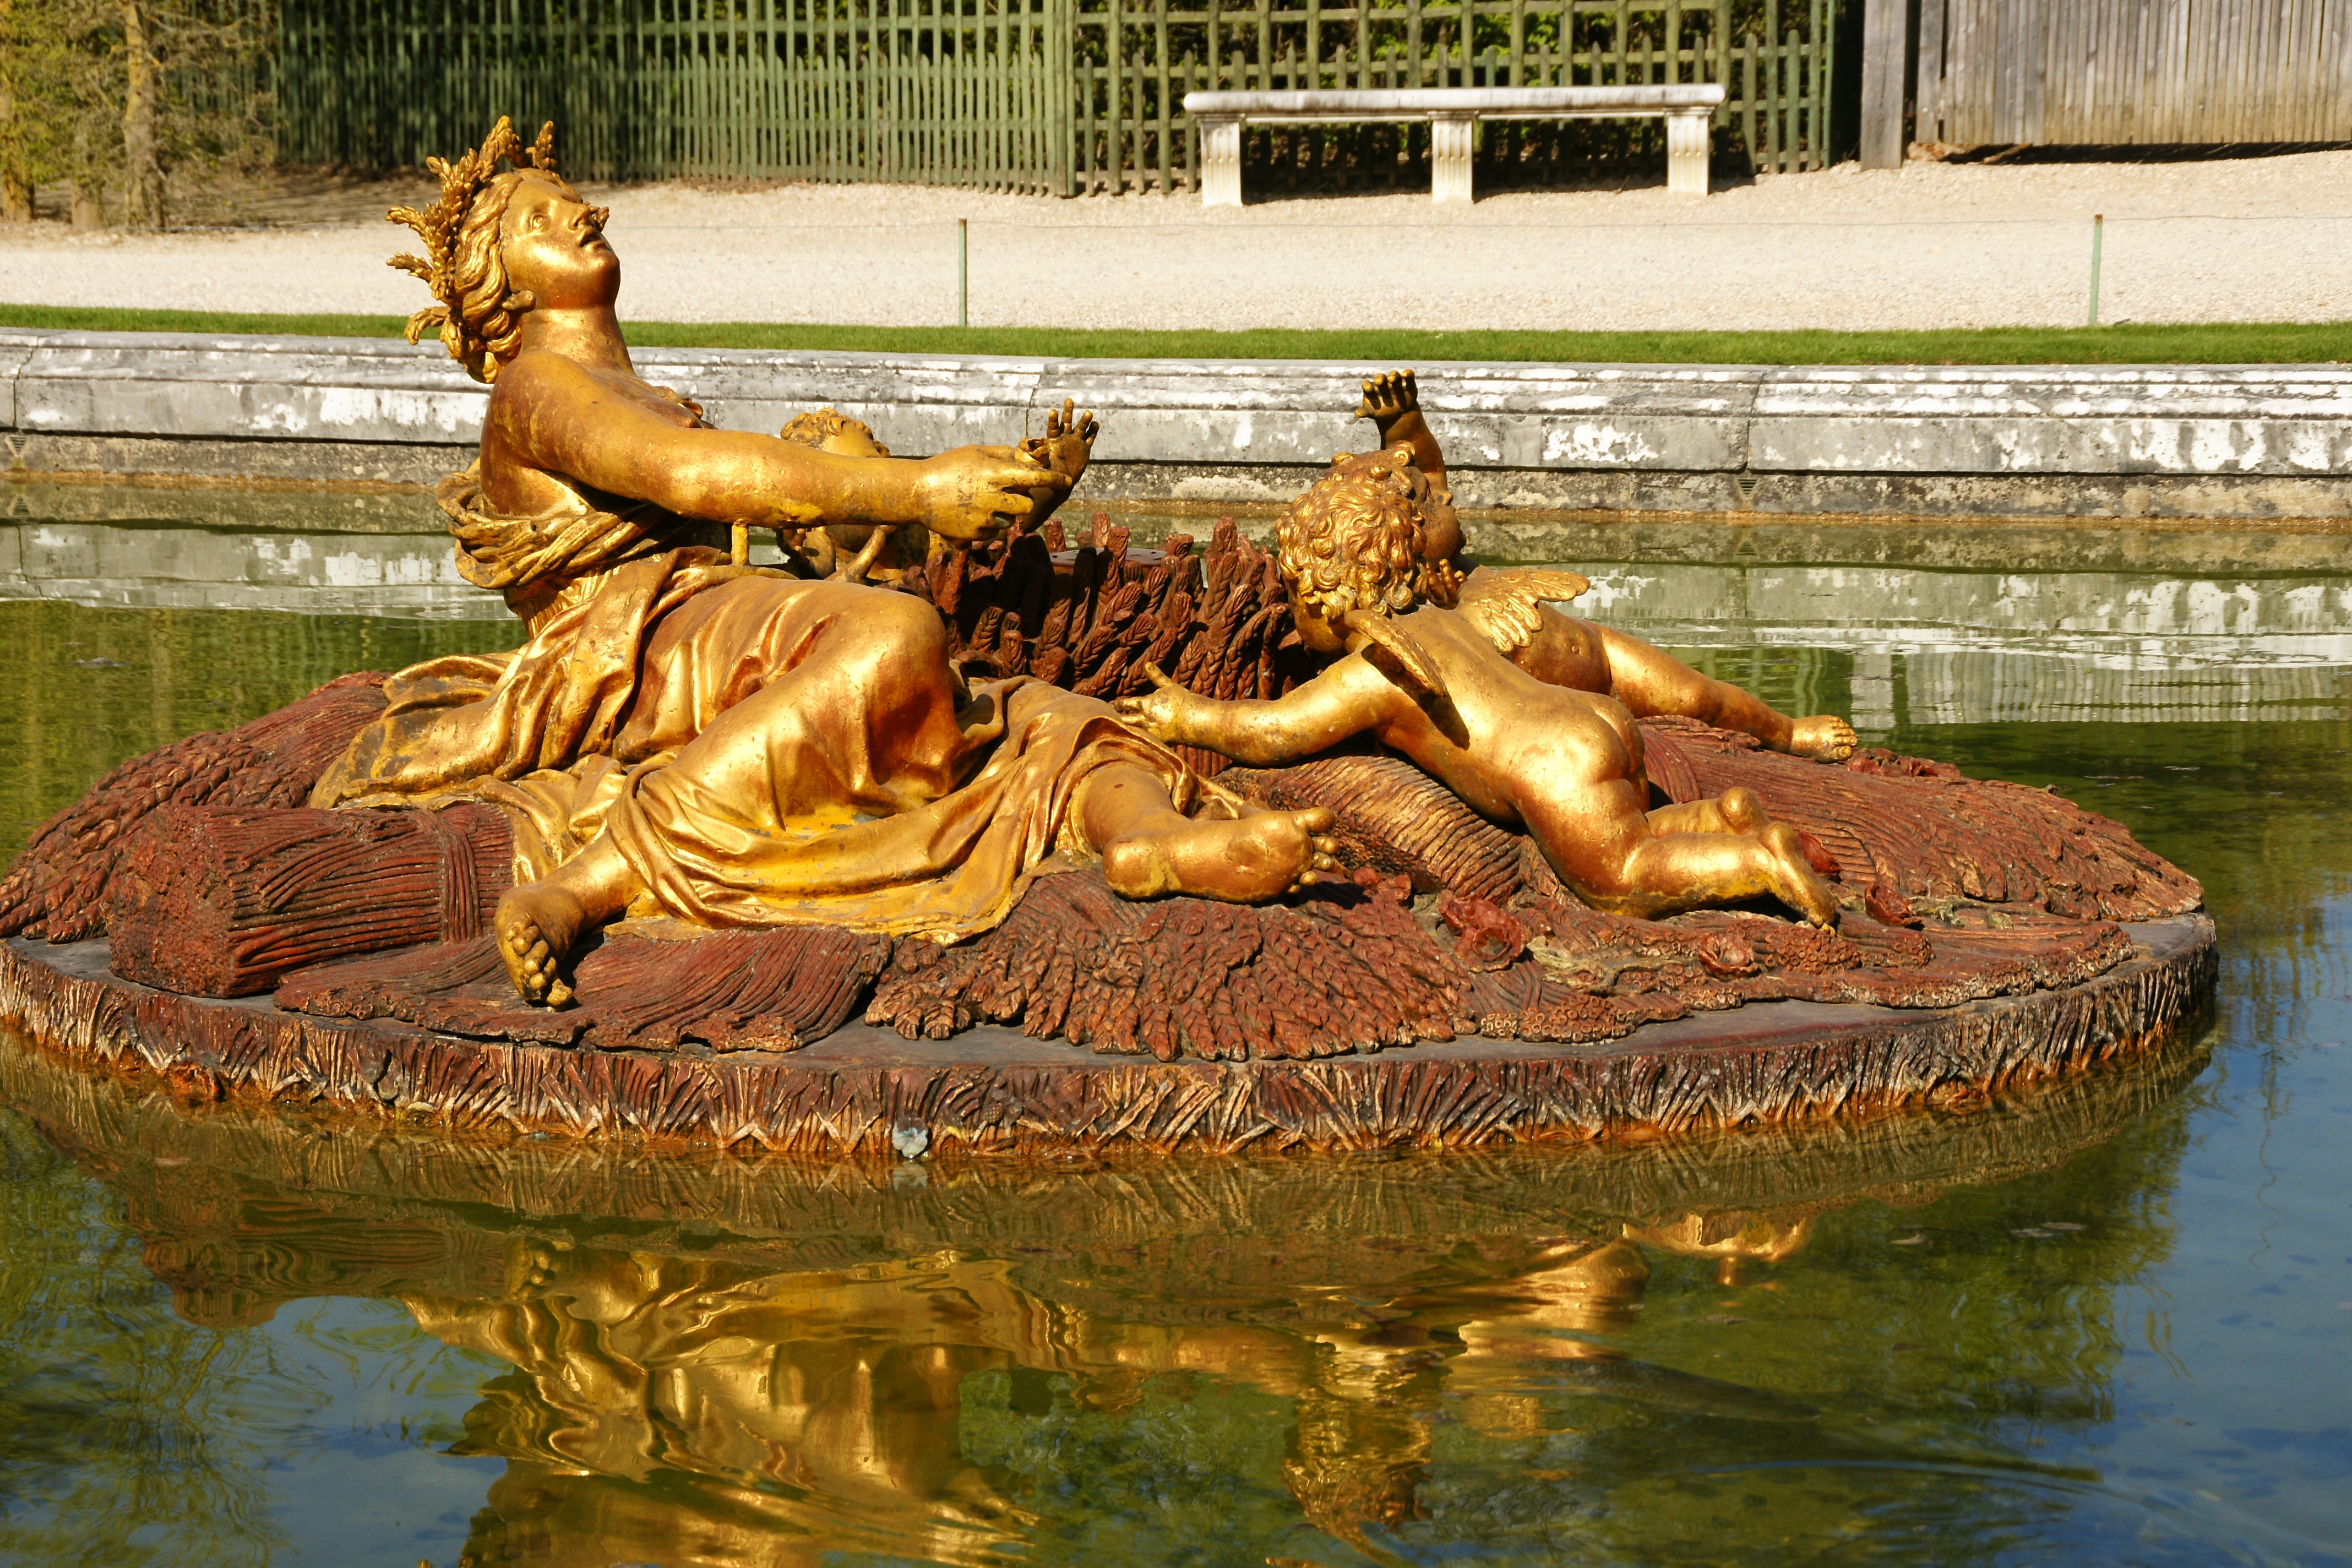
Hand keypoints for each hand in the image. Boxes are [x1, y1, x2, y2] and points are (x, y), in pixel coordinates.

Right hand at [911, 446, 1070, 541]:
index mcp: (993, 473)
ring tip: (980, 502)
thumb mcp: (975, 453)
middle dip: (1022, 499)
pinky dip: (988, 523)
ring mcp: (983, 518)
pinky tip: (970, 513)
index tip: (1067, 479)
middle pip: (1027, 504)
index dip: (1053, 478)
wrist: (916, 493)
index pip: (1033, 476)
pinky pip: (993, 531)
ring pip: (1010, 519)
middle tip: (1008, 493)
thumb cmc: (948, 467)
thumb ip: (1004, 455)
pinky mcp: (974, 534)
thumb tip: (1029, 455)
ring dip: (1004, 512)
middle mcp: (991, 497)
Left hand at [1018, 397, 1098, 481]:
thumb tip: (1031, 448)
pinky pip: (1090, 438)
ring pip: (1080, 427)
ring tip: (1088, 412)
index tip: (1053, 411)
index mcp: (1053, 440)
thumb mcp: (1043, 464)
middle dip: (1068, 411)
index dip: (1053, 420)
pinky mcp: (1084, 447)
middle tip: (1068, 400)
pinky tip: (1096, 423)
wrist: (1064, 480)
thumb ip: (1039, 455)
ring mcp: (1075, 441)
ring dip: (1084, 420)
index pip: (1053, 427)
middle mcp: (1065, 437)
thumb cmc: (1052, 473)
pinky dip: (1093, 431)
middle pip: (1066, 421)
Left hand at [1111, 662, 1200, 740]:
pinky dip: (1138, 740)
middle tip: (1110, 716)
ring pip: (1132, 731)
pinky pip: (1144, 741)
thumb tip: (1147, 663)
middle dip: (1117, 717)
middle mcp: (1144, 719)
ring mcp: (1150, 732)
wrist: (1194, 719)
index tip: (1112, 703)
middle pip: (1125, 719)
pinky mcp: (1158, 742)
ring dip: (1124, 729)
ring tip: (1117, 729)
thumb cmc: (1182, 700)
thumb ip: (1156, 676)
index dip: (1118, 703)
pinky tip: (1133, 742)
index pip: (1126, 703)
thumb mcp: (1168, 685)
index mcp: (1145, 704)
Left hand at [1354, 369, 1418, 428]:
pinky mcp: (1407, 382)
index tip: (1367, 388)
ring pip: (1394, 375)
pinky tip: (1405, 374)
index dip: (1366, 385)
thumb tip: (1357, 414)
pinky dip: (1407, 373)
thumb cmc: (1382, 411)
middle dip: (1379, 379)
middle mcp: (1383, 382)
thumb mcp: (1373, 413)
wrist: (1398, 414)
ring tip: (1392, 379)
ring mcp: (1394, 381)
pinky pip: (1408, 375)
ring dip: (1393, 376)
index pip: (1367, 384)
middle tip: (1379, 382)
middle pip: (1380, 377)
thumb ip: (1365, 412)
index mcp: (1371, 388)